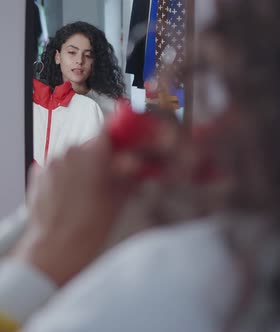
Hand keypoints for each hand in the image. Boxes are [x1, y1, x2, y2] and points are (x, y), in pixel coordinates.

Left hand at [12, 133, 140, 286]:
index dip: (123, 135)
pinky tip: (76, 196)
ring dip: (86, 167)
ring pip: (75, 156)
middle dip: (105, 156)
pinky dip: (69, 176)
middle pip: (93, 144)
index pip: (111, 129)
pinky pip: (59, 167)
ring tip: (93, 191)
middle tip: (115, 176)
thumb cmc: (90, 226)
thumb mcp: (121, 197)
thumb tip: (140, 163)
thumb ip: (132, 173)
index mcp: (92, 153)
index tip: (130, 142)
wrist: (58, 248)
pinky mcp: (38, 176)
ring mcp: (51, 163)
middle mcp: (69, 152)